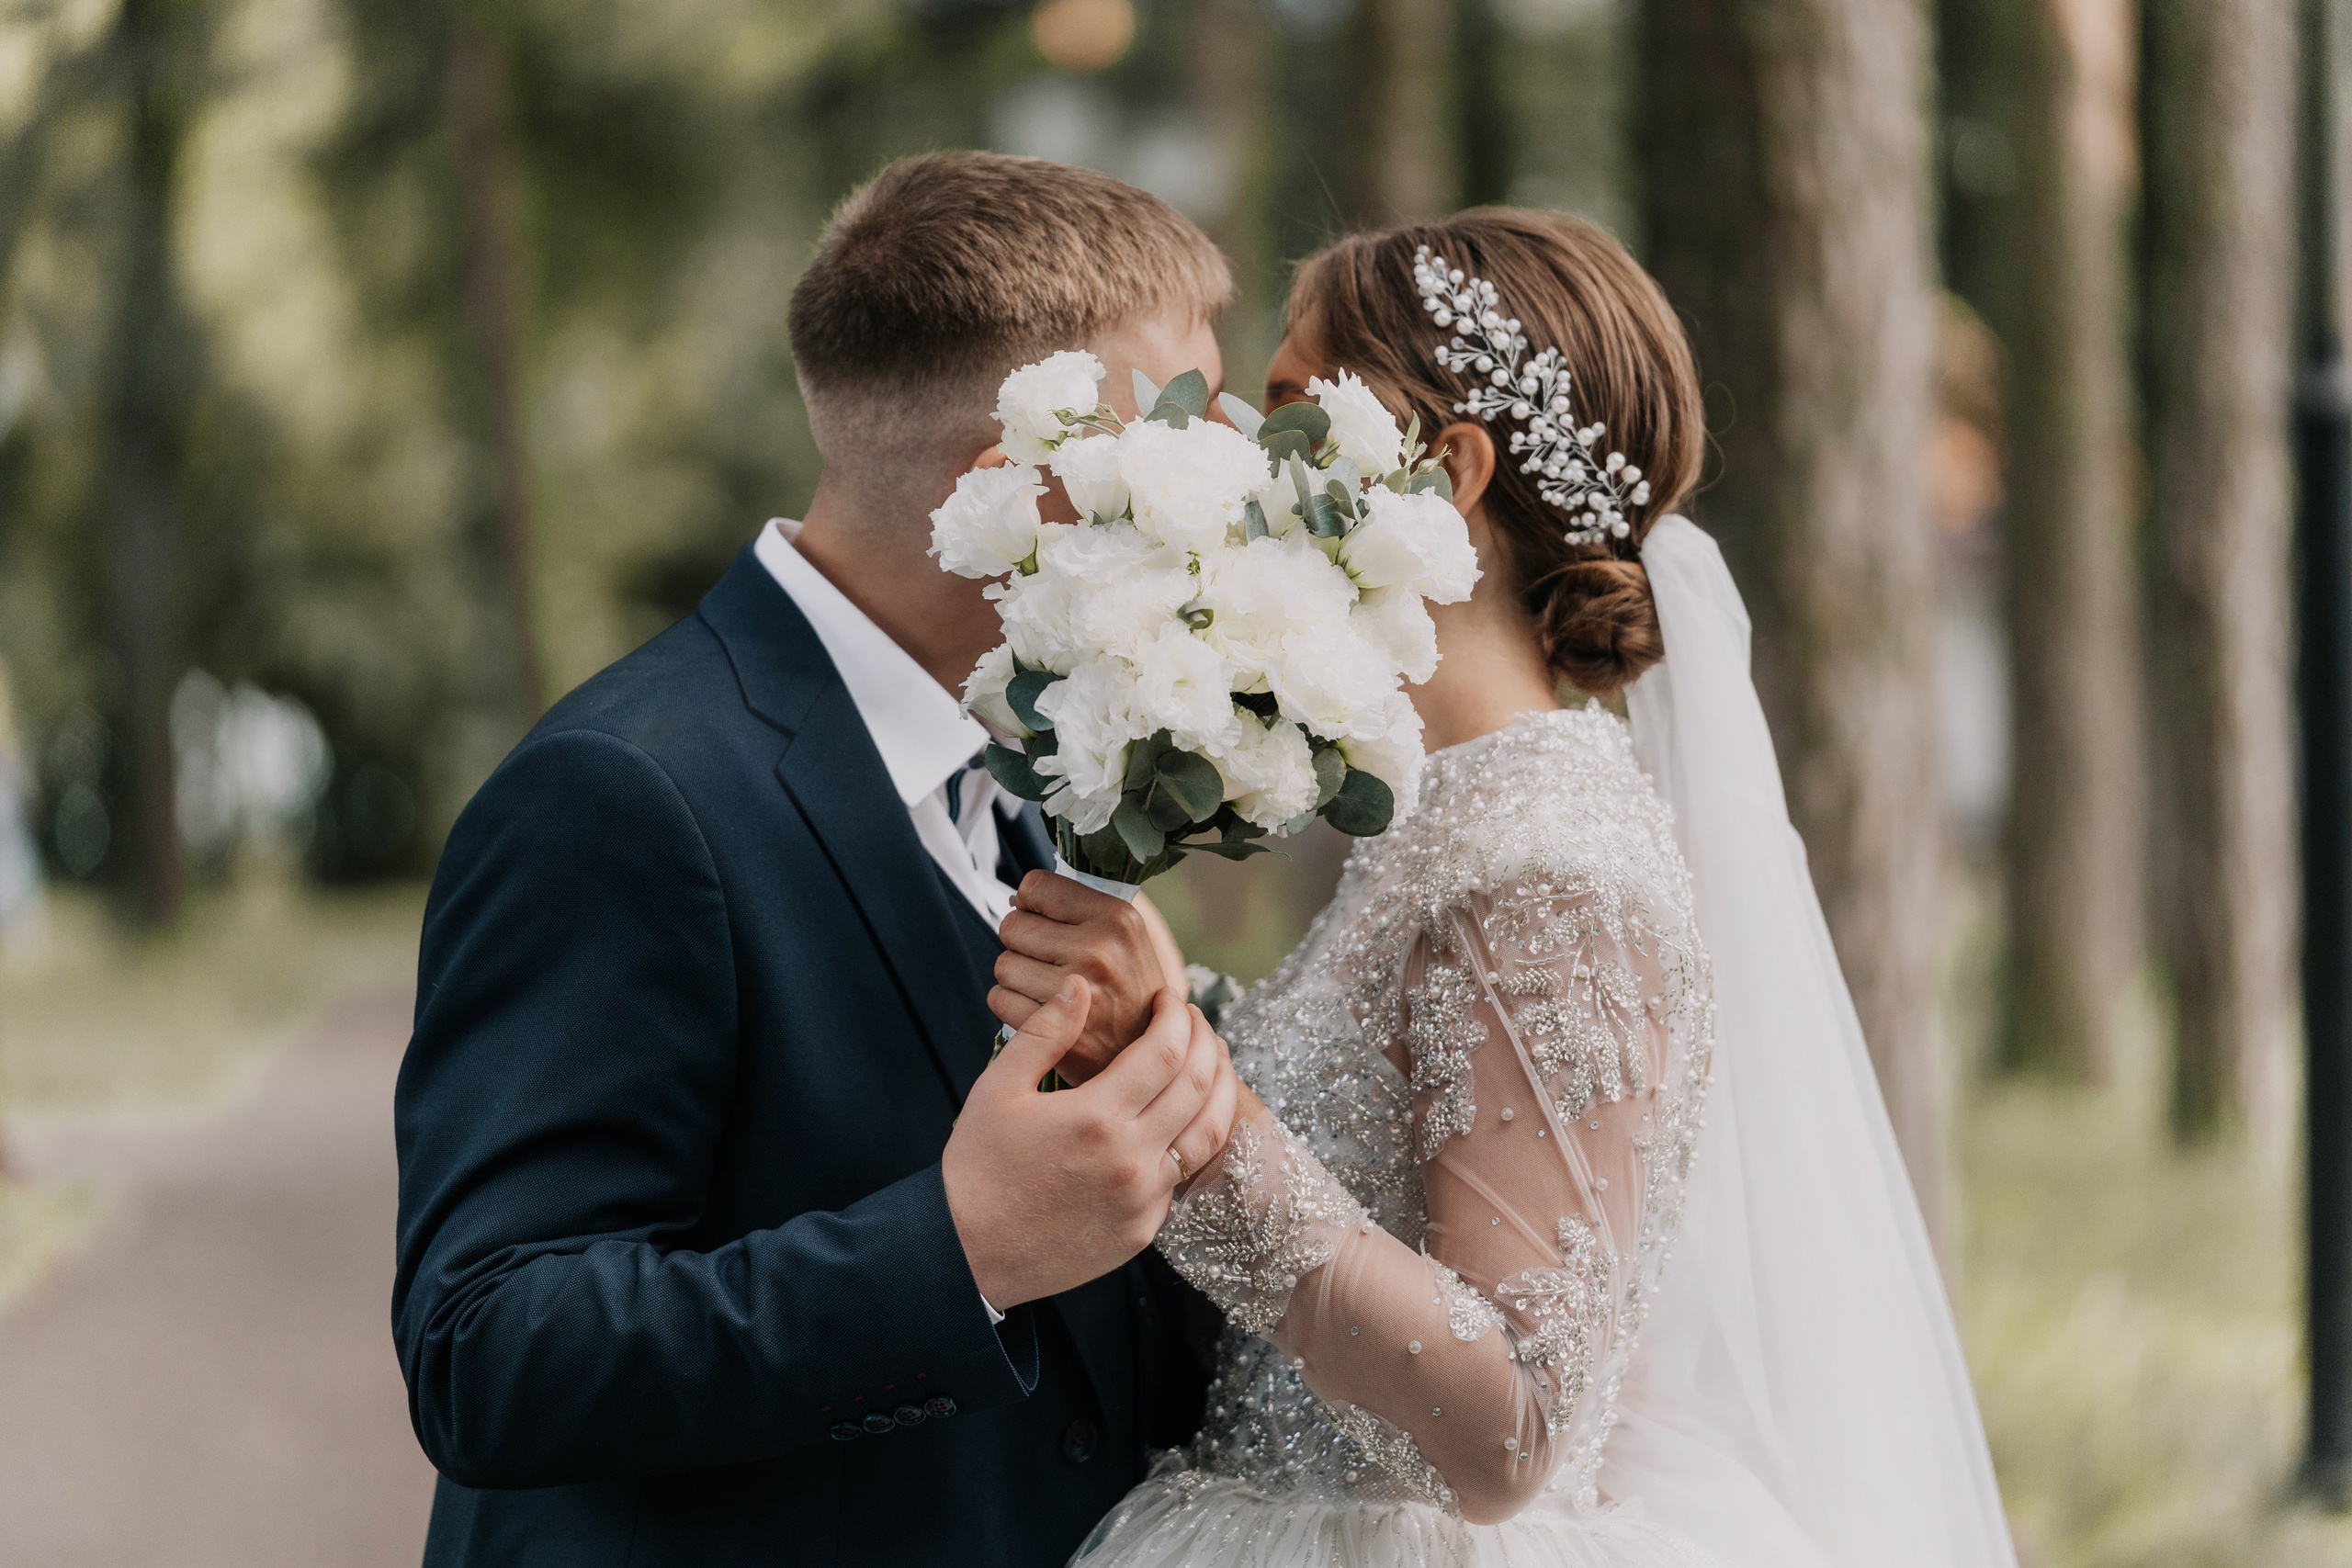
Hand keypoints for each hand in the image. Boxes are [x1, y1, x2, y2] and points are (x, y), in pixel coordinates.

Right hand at [944, 977, 1239, 1309]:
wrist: (967, 1253)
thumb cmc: (978, 1166)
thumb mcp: (998, 1089)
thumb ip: (1044, 1034)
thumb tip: (1080, 986)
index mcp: (1096, 1116)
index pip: (1166, 1050)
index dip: (1176, 1016)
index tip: (1168, 1000)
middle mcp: (1131, 1159)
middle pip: (1198, 1086)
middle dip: (1205, 1041)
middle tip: (1195, 1021)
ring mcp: (1142, 1200)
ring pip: (1209, 1135)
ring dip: (1220, 1090)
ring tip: (1213, 1061)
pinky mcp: (1142, 1231)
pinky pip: (1183, 1177)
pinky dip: (1192, 1139)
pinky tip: (1183, 1118)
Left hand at [991, 873, 1185, 1083]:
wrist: (1157, 1059)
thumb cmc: (1132, 993)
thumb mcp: (1127, 940)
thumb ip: (1082, 910)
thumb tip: (1020, 898)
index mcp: (1117, 917)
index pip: (1036, 886)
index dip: (1030, 903)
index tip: (1041, 919)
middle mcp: (1098, 948)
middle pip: (1012, 926)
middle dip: (1021, 942)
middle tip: (1046, 960)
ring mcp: (1076, 990)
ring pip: (1004, 965)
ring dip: (1016, 976)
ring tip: (1047, 988)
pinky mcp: (1055, 1028)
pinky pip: (999, 999)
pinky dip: (1011, 1005)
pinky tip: (1038, 1011)